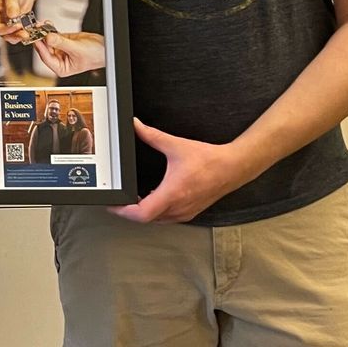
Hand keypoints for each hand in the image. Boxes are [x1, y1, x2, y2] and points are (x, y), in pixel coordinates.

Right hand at [0, 0, 58, 38]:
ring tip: (29, 31)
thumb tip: (12, 14)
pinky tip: (32, 28)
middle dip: (16, 35)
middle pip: (5, 35)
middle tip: (25, 33)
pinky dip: (27, 33)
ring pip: (13, 37)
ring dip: (21, 36)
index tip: (17, 26)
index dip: (7, 29)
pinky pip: (20, 34)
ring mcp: (7, 26)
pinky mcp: (16, 28)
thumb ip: (11, 4)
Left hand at [33, 31, 105, 79]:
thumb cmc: (95, 56)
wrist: (105, 47)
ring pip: (48, 40)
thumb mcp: (77, 49)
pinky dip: (50, 29)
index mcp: (61, 68)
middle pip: (45, 48)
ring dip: (44, 32)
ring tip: (41, 25)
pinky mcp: (63, 40)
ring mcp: (60, 49)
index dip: (41, 48)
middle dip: (41, 38)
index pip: (46, 58)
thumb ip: (61, 43)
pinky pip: (53, 34)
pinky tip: (47, 24)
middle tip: (36, 29)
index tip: (36, 39)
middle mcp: (59, 59)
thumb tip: (48, 38)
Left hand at [114, 119, 250, 223]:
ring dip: (144, 212)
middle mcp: (178, 208)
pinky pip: (167, 218)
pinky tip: (154, 198)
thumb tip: (136, 126)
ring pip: (157, 220)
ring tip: (133, 199)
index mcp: (172, 194)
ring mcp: (185, 212)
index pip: (142, 214)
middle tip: (119, 200)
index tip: (114, 204)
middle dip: (129, 211)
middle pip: (145, 219)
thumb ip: (152, 136)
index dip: (123, 211)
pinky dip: (157, 212)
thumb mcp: (176, 146)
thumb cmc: (210, 160)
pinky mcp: (190, 212)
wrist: (233, 168)